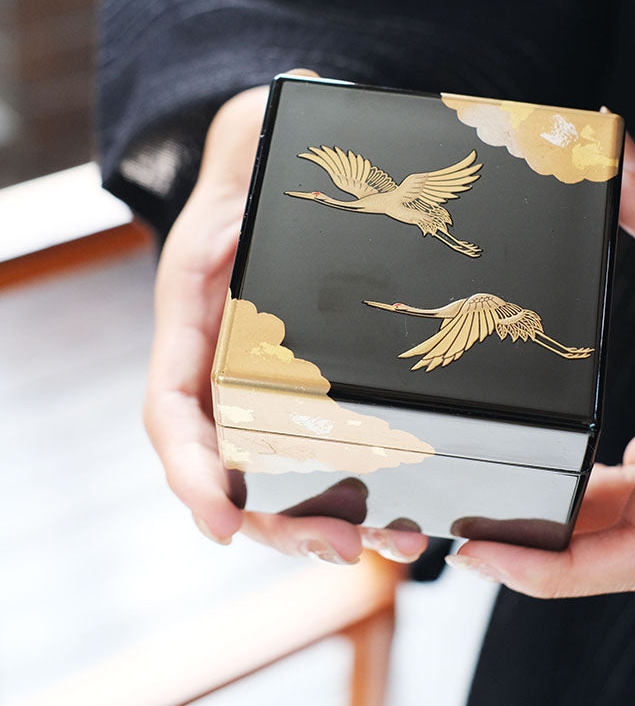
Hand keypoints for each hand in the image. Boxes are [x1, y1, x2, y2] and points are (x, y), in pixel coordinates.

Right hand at [143, 70, 427, 565]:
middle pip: (228, 462)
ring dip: (315, 518)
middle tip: (338, 547)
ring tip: (379, 544)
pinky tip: (388, 511)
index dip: (191, 470)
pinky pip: (312, 448)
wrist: (278, 158)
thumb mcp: (248, 162)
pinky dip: (342, 487)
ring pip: (272, 470)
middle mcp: (222, 359)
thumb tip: (246, 204)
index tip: (219, 521)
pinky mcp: (302, 382)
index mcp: (194, 317)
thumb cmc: (261, 159)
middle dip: (274, 517)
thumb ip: (244, 190)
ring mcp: (260, 376)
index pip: (174, 410)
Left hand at [446, 135, 634, 596]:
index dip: (554, 573)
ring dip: (565, 512)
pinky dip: (599, 483)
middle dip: (537, 542)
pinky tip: (569, 456)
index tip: (486, 556)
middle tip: (460, 515)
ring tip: (493, 489)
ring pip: (633, 518)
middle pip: (615, 543)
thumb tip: (606, 155)